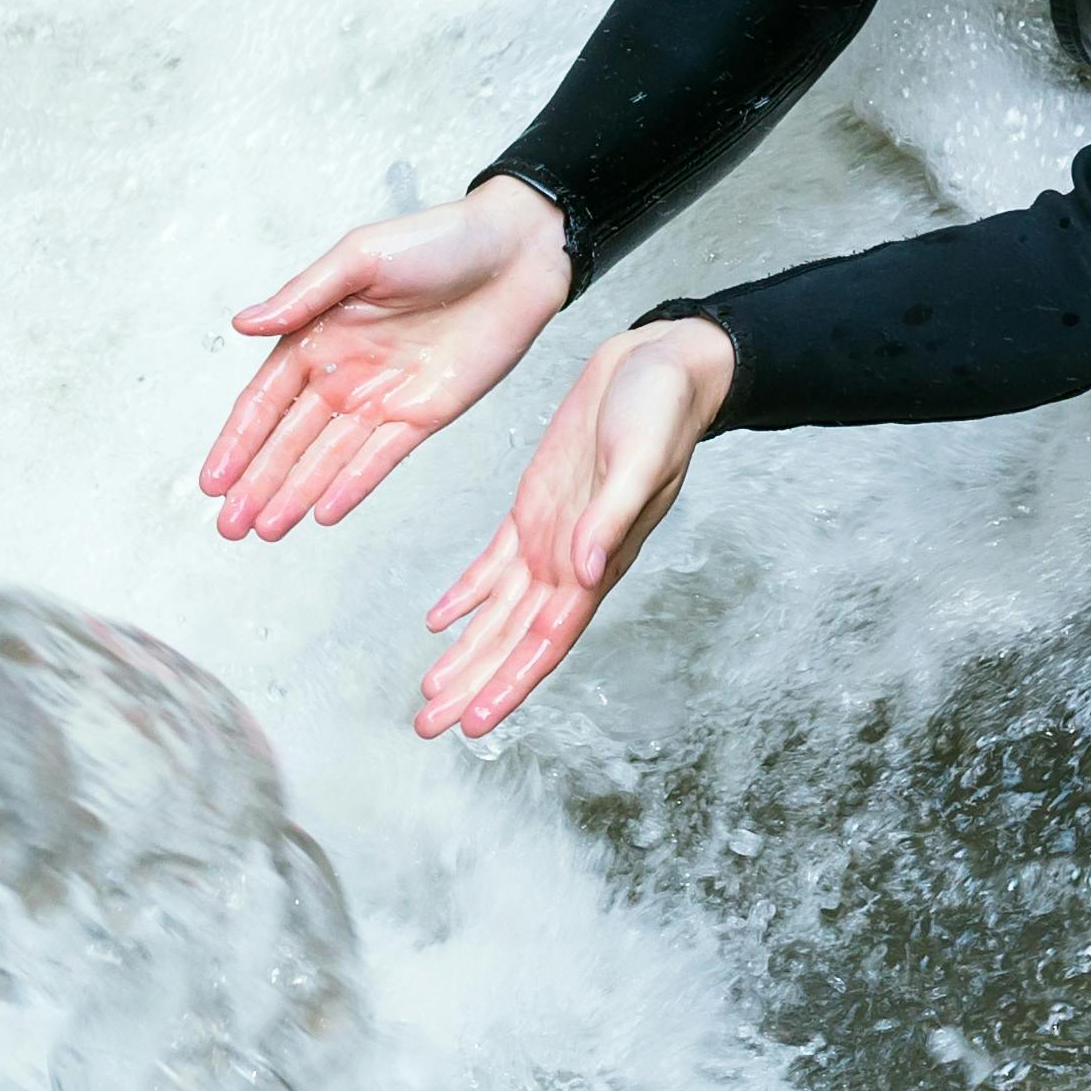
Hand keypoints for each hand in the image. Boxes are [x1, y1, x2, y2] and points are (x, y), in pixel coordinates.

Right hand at [200, 176, 575, 540]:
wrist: (516, 252)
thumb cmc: (438, 240)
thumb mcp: (360, 257)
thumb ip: (302, 296)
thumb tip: (243, 324)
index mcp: (319, 333)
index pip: (266, 399)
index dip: (238, 441)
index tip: (211, 480)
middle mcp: (343, 372)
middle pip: (290, 439)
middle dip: (257, 483)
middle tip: (228, 527)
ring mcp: (383, 397)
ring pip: (328, 458)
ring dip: (294, 494)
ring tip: (262, 530)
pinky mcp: (425, 414)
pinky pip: (380, 459)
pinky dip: (351, 486)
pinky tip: (322, 513)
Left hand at [418, 316, 730, 739]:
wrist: (659, 365)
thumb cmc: (662, 410)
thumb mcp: (637, 457)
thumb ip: (611, 515)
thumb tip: (587, 572)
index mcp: (598, 561)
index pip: (547, 641)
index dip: (510, 683)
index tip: (476, 722)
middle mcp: (572, 563)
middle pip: (514, 642)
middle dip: (473, 684)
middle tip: (428, 724)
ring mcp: (552, 538)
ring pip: (499, 614)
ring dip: (465, 653)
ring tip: (429, 691)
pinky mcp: (535, 507)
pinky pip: (493, 567)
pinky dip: (466, 597)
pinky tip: (439, 621)